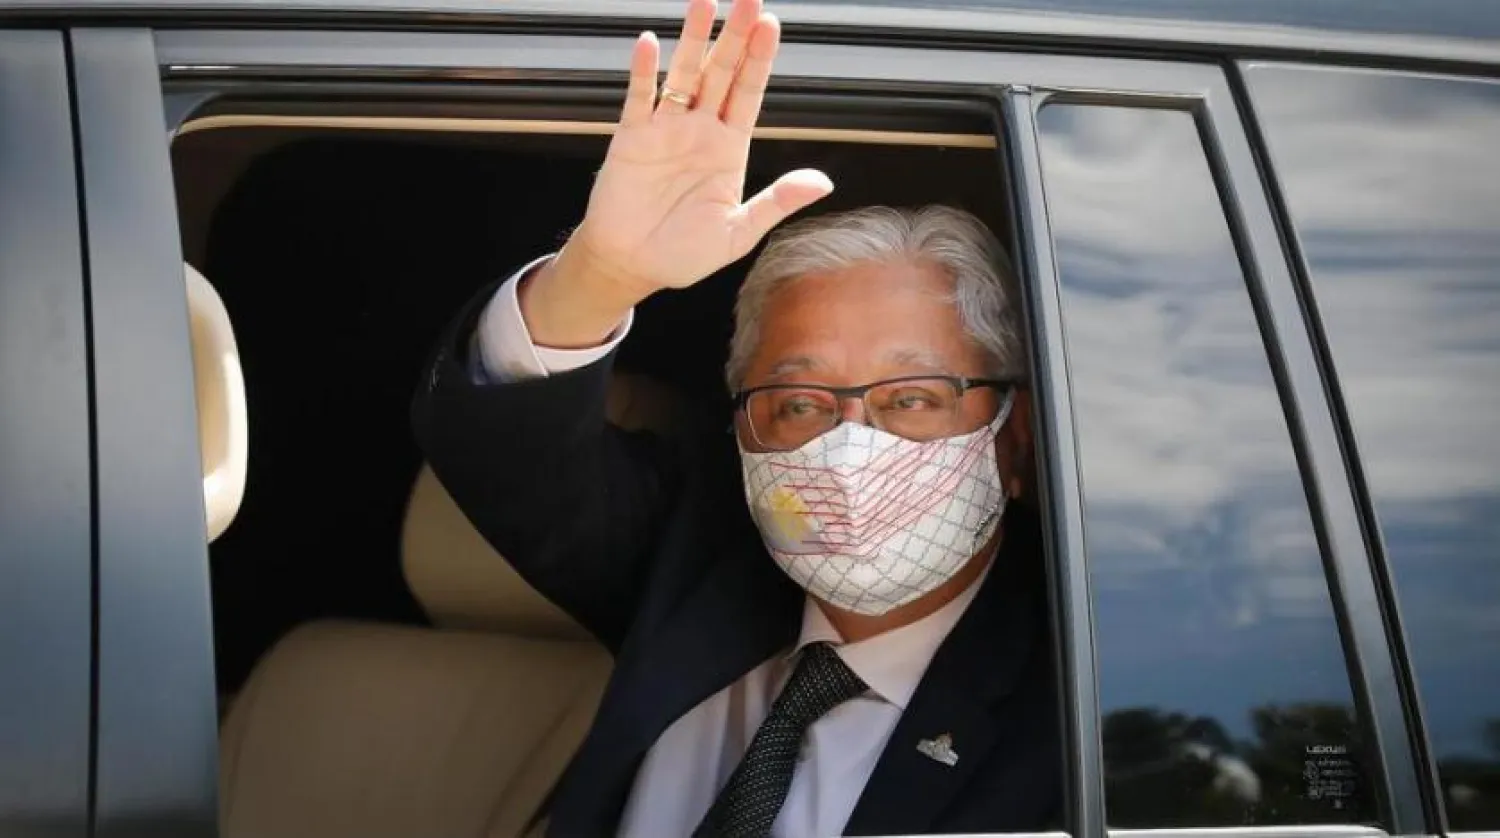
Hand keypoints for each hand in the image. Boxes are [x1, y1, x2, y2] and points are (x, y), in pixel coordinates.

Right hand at [522, 0, 833, 346]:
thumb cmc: (684, 254)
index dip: (760, 60)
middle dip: (734, 36)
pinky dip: (642, 72)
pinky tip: (648, 44)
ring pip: (683, 75)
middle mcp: (700, 131)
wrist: (633, 266)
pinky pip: (638, 98)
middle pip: (721, 73)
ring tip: (704, 3)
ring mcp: (665, 130)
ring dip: (693, 40)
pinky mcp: (631, 138)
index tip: (771, 25)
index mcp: (729, 149)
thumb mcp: (739, 233)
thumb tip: (822, 183)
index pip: (749, 93)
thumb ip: (777, 202)